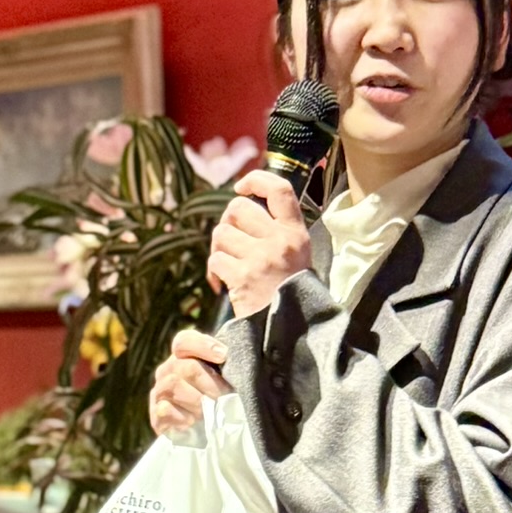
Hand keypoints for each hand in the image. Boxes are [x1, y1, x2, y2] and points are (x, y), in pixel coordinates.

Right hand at [150, 329, 233, 436]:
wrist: (210, 437)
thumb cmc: (225, 404)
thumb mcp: (233, 379)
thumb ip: (236, 363)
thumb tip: (261, 343)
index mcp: (186, 358)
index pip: (184, 342)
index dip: (202, 345)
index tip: (223, 356)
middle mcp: (169, 371)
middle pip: (184, 367)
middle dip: (208, 382)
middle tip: (225, 397)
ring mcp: (160, 393)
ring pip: (173, 386)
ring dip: (197, 401)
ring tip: (211, 413)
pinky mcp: (156, 416)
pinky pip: (164, 410)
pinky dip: (182, 418)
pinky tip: (193, 424)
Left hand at [207, 170, 311, 321]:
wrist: (293, 332)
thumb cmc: (290, 293)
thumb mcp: (297, 256)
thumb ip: (277, 232)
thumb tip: (243, 208)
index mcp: (296, 232)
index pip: (279, 189)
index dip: (256, 179)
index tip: (241, 187)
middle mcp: (280, 241)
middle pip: (238, 208)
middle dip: (227, 222)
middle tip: (230, 241)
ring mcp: (261, 258)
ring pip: (222, 233)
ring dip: (218, 248)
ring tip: (227, 264)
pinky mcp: (243, 278)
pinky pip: (216, 260)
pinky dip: (213, 271)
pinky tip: (221, 283)